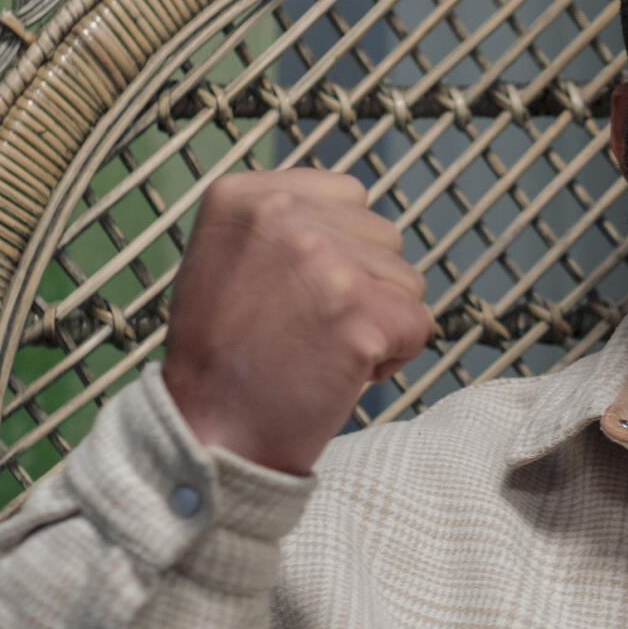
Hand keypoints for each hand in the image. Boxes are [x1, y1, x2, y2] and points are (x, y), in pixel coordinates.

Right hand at [162, 170, 431, 474]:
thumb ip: (288, 222)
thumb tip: (359, 206)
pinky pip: (419, 325)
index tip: (295, 290)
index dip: (341, 248)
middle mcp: (283, 216)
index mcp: (246, 196)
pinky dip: (393, 357)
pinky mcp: (361, 313)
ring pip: (407, 281)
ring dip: (379, 321)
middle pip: (385, 237)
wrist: (208, 433)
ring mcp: (325, 262)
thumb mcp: (231, 258)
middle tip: (304, 330)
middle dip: (364, 286)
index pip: (349, 195)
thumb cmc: (226, 355)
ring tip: (319, 351)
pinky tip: (340, 374)